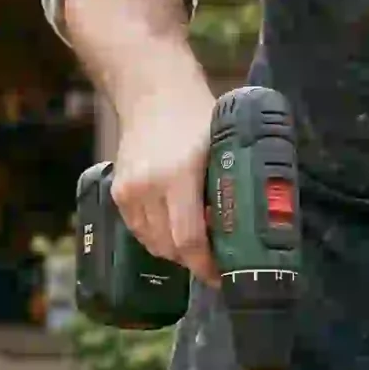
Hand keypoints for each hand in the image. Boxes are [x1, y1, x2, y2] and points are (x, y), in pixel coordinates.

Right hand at [111, 80, 218, 284]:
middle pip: (170, 248)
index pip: (189, 239)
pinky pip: (139, 231)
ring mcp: (129, 192)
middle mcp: (148, 187)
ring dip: (176, 251)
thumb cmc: (196, 118)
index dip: (206, 265)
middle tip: (215, 260)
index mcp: (179, 176)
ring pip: (153, 244)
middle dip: (194, 261)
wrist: (152, 93)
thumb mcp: (222, 147)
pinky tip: (174, 229)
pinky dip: (158, 238)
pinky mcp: (118, 194)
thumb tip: (250, 227)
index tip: (222, 276)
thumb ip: (230, 185)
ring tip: (196, 244)